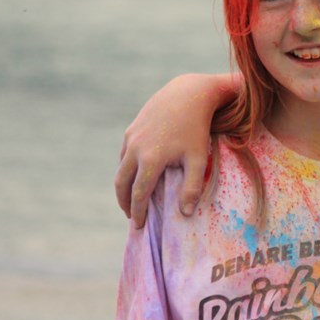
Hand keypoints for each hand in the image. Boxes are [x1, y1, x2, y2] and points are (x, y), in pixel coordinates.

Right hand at [114, 73, 236, 227]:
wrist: (188, 93)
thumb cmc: (197, 128)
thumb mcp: (198, 159)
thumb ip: (192, 187)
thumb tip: (185, 213)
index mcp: (150, 160)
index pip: (139, 194)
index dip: (138, 212)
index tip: (139, 225)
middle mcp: (135, 149)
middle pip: (122, 183)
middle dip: (124, 202)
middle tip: (131, 215)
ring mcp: (131, 137)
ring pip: (121, 167)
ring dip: (124, 185)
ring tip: (132, 197)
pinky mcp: (132, 128)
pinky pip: (125, 153)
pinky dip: (126, 168)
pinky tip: (136, 173)